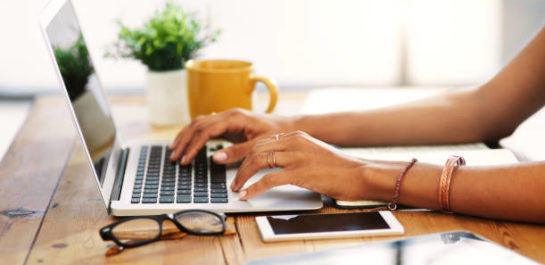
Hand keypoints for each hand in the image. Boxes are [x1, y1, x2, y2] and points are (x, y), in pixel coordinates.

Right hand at [169, 108, 293, 164]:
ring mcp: (227, 117)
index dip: (193, 145)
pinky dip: (194, 134)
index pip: (206, 130)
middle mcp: (228, 114)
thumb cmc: (277, 134)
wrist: (288, 127)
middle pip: (198, 124)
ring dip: (186, 136)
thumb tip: (215, 158)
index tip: (186, 159)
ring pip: (199, 123)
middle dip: (184, 141)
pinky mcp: (229, 123)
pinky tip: (188, 142)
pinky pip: (206, 126)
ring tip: (175, 150)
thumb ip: (238, 152)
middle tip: (174, 157)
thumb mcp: (259, 146)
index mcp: (235, 117)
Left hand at [231, 131, 376, 200]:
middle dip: (240, 166)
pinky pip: (268, 179)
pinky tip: (247, 195)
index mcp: (296, 136)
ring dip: (243, 176)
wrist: (359, 173)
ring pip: (258, 161)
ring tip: (237, 188)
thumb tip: (275, 165)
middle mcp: (294, 142)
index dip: (246, 155)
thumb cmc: (339, 168)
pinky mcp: (299, 172)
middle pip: (256, 150)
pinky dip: (254, 188)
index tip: (239, 166)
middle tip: (234, 180)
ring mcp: (296, 156)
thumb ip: (295, 154)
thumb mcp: (313, 153)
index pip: (262, 142)